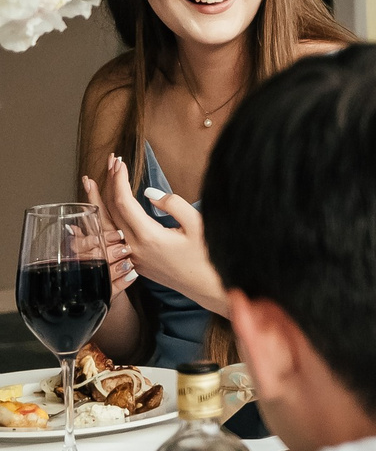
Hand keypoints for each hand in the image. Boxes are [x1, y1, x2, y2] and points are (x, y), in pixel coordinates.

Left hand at [84, 157, 218, 305]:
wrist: (210, 288)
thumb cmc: (208, 258)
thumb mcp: (198, 226)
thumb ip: (174, 205)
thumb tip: (150, 193)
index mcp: (149, 237)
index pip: (124, 202)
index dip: (119, 179)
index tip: (121, 162)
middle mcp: (134, 248)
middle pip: (109, 212)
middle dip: (106, 183)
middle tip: (108, 162)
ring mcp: (133, 257)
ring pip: (107, 225)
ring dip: (98, 201)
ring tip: (90, 183)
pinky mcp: (137, 262)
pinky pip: (111, 238)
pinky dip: (102, 220)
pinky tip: (96, 213)